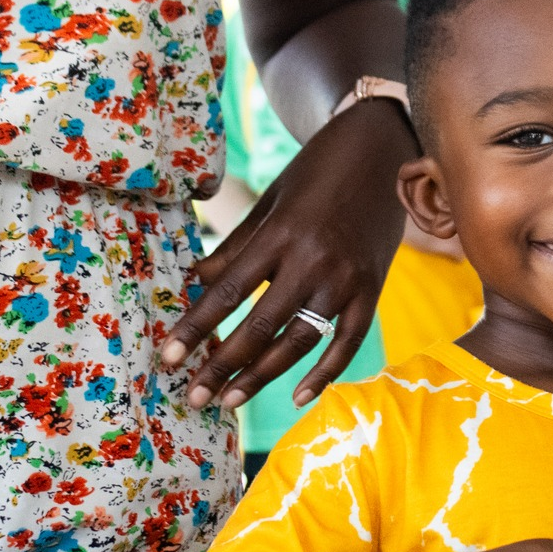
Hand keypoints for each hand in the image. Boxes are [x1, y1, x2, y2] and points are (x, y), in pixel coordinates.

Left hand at [161, 100, 413, 408]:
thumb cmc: (317, 169)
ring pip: (299, 341)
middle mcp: (314, 260)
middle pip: (260, 326)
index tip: (169, 357)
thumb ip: (236, 246)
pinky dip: (324, 373)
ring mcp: (347, 279)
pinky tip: (298, 396)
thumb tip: (197, 283)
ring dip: (262, 377)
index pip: (229, 292)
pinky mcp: (373, 289)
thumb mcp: (270, 200)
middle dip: (222, 366)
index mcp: (281, 233)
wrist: (383, 149)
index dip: (196, 327)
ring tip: (230, 401)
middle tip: (193, 397)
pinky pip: (347, 342)